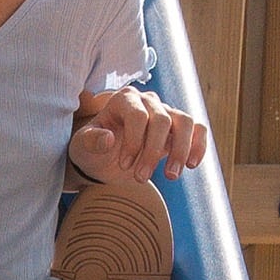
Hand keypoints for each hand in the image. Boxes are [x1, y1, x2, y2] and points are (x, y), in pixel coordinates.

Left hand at [71, 88, 206, 183]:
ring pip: (185, 122)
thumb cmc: (92, 148)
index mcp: (123, 100)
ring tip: (171, 176)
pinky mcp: (178, 129)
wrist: (104, 159)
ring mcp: (166, 113)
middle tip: (140, 178)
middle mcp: (147, 101)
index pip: (137, 115)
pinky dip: (198, 145)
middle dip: (153, 152)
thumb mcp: (81, 146)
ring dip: (181, 150)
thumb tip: (108, 139)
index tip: (124, 166)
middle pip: (162, 120)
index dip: (134, 142)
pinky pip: (198, 130)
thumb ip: (90, 141)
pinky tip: (191, 165)